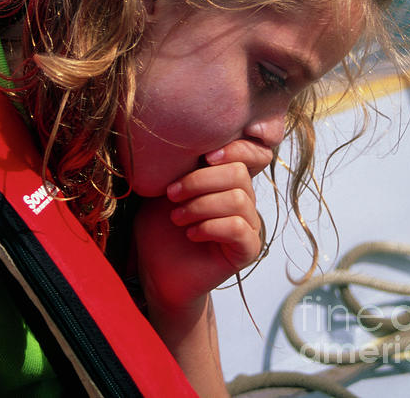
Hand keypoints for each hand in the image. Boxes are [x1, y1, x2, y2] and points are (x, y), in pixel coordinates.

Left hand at [134, 139, 270, 315]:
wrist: (158, 272)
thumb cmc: (160, 228)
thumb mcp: (164, 190)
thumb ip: (180, 166)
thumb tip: (184, 137)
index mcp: (226, 179)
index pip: (251, 154)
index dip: (236, 149)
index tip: (205, 156)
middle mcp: (243, 199)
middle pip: (238, 173)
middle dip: (200, 180)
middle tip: (172, 195)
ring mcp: (248, 224)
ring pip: (237, 199)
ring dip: (200, 205)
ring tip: (177, 218)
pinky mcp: (247, 250)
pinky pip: (239, 228)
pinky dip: (211, 226)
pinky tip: (191, 233)